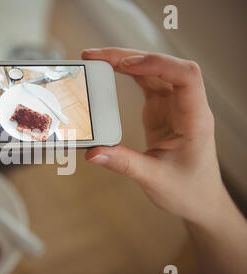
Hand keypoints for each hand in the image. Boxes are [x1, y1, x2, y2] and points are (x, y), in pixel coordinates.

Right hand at [82, 48, 221, 224]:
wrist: (199, 199)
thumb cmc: (188, 189)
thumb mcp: (154, 179)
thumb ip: (123, 163)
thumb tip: (93, 152)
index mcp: (195, 120)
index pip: (186, 77)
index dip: (157, 64)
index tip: (125, 65)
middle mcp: (186, 106)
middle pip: (163, 67)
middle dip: (130, 57)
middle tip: (96, 57)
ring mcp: (174, 106)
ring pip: (153, 71)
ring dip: (126, 61)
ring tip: (97, 60)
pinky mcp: (162, 110)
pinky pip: (146, 82)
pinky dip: (128, 74)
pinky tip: (110, 71)